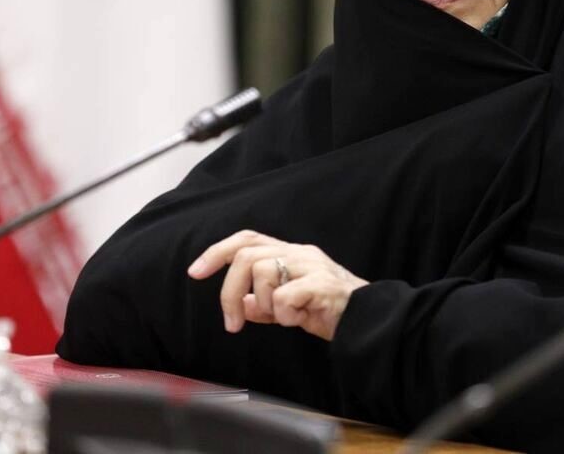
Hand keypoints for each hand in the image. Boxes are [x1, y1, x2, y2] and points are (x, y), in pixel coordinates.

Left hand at [187, 230, 367, 341]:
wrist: (368, 320)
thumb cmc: (330, 310)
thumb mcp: (289, 307)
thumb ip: (263, 304)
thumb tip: (239, 305)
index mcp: (289, 253)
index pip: (246, 240)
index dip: (216, 252)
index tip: (195, 272)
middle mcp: (298, 253)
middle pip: (246, 256)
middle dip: (229, 291)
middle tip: (232, 323)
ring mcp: (311, 266)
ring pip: (263, 273)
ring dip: (263, 305)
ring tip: (282, 318)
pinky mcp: (322, 284)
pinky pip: (285, 297)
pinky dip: (284, 314)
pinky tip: (298, 320)